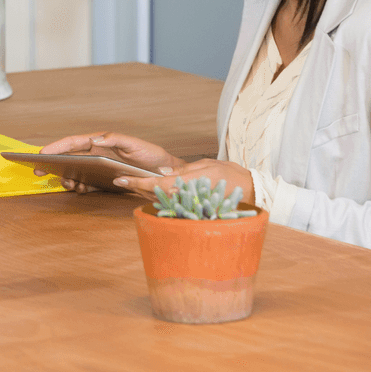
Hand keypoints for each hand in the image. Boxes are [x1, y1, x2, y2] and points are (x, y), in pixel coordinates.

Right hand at [39, 132, 185, 194]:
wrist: (164, 174)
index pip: (74, 143)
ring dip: (67, 177)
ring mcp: (98, 168)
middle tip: (39, 170)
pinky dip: (79, 187)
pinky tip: (79, 189)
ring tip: (66, 182)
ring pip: (75, 171)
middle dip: (53, 162)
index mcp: (100, 143)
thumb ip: (115, 139)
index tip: (42, 152)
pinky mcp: (103, 181)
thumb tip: (96, 140)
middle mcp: (96, 154)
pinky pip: (85, 184)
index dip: (57, 146)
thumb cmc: (151, 156)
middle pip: (69, 157)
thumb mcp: (135, 145)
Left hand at [115, 158, 253, 204]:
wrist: (250, 190)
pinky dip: (160, 197)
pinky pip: (172, 202)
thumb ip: (183, 169)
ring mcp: (189, 203)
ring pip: (162, 199)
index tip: (121, 180)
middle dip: (137, 187)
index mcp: (187, 182)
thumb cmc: (230, 175)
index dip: (137, 182)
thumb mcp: (205, 165)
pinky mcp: (193, 207)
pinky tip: (153, 192)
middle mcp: (186, 195)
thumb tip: (162, 171)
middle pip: (154, 193)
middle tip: (121, 180)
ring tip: (132, 184)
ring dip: (146, 192)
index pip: (156, 183)